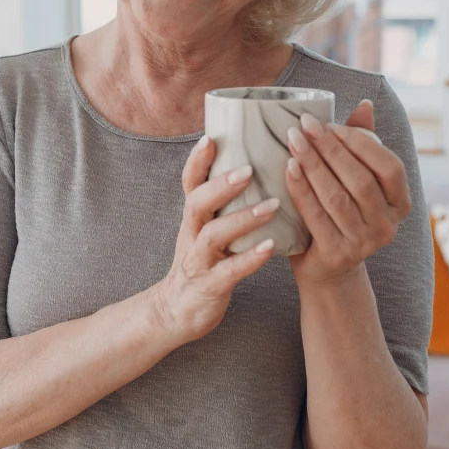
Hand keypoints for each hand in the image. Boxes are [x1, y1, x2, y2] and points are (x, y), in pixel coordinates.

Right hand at [149, 135, 279, 345]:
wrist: (176, 311)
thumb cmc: (202, 262)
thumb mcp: (205, 229)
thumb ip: (223, 205)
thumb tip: (255, 167)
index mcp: (193, 218)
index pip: (190, 182)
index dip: (197, 160)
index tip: (211, 137)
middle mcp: (192, 235)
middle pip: (197, 202)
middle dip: (220, 184)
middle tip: (248, 169)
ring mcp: (198, 261)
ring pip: (213, 235)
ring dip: (242, 218)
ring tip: (271, 205)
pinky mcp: (209, 286)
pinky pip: (229, 271)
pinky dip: (249, 259)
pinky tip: (271, 248)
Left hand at [283, 100, 411, 288]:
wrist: (326, 268)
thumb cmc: (340, 214)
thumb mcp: (354, 181)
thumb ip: (363, 144)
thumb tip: (365, 105)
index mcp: (400, 203)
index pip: (389, 167)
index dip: (360, 142)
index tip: (329, 123)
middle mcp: (388, 225)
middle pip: (360, 180)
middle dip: (330, 149)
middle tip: (304, 126)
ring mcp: (364, 243)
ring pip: (337, 197)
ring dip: (313, 165)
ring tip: (293, 141)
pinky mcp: (337, 254)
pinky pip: (316, 216)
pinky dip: (301, 189)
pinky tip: (288, 168)